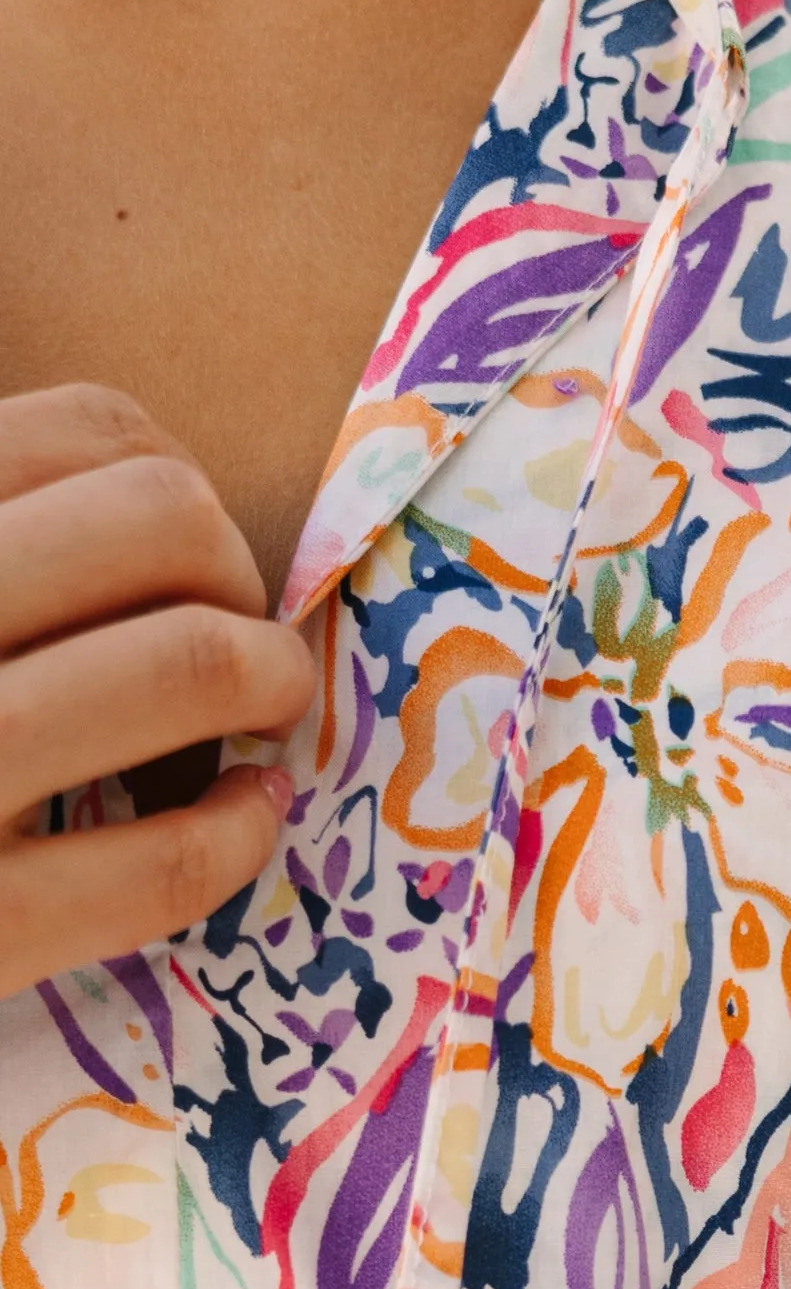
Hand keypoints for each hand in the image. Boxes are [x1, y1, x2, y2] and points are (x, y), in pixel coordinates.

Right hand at [0, 385, 314, 1001]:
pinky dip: (244, 828)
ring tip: (262, 714)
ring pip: (188, 662)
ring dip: (267, 680)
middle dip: (239, 576)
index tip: (190, 561)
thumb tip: (166, 509)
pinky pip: (167, 858)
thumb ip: (10, 546)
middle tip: (240, 641)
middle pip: (164, 520)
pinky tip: (245, 816)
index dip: (185, 489)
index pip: (91, 431)